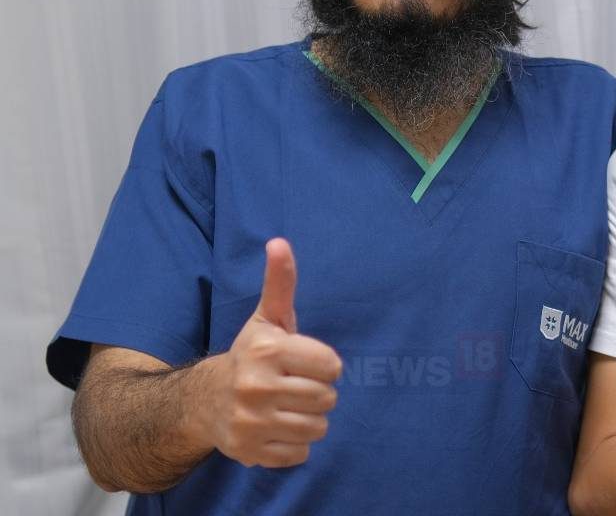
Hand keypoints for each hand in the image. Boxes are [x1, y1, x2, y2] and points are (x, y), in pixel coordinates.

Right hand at [206, 238, 341, 467]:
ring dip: (309, 419)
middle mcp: (257, 387)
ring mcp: (252, 422)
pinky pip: (300, 453)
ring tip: (286, 407)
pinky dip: (294, 444)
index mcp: (268, 351)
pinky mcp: (250, 452)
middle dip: (318, 393)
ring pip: (318, 428)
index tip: (303, 363)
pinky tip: (276, 428)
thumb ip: (280, 282)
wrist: (203, 400)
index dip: (324, 365)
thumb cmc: (250, 355)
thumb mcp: (267, 318)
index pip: (332, 366)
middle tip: (294, 386)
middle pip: (328, 398)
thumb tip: (279, 242)